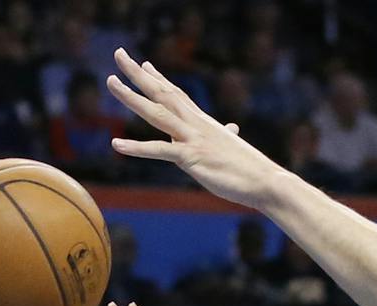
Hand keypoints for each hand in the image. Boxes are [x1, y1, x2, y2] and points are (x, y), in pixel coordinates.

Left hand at [107, 48, 276, 206]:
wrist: (265, 181)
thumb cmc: (250, 168)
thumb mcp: (232, 147)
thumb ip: (225, 137)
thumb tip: (232, 130)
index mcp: (203, 123)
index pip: (177, 94)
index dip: (159, 79)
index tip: (145, 64)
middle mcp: (195, 125)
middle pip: (162, 93)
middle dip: (139, 74)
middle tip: (119, 54)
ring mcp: (192, 139)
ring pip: (156, 113)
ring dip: (131, 97)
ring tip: (110, 81)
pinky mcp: (191, 158)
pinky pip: (159, 150)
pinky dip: (136, 147)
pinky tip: (116, 143)